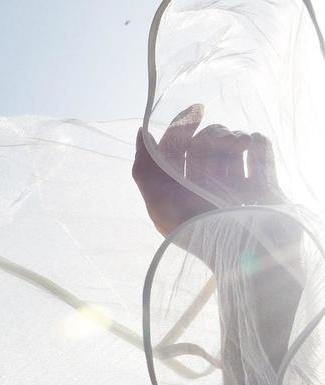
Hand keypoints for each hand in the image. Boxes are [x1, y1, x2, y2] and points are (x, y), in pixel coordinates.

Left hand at [134, 104, 283, 239]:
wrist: (246, 253)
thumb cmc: (198, 232)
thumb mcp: (160, 205)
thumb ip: (145, 170)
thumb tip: (142, 132)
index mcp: (177, 189)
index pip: (175, 148)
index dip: (181, 128)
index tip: (195, 111)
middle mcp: (203, 184)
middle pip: (204, 141)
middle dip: (210, 136)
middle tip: (219, 145)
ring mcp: (233, 183)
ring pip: (231, 141)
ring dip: (233, 137)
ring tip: (238, 148)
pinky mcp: (262, 183)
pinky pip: (259, 147)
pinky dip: (256, 143)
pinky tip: (253, 150)